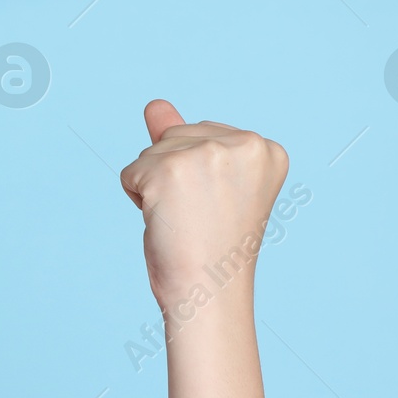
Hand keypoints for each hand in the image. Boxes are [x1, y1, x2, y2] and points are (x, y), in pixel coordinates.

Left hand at [119, 99, 287, 310]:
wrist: (210, 293)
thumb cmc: (212, 248)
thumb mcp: (208, 185)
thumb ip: (186, 140)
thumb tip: (154, 105)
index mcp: (266, 148)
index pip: (205, 136)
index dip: (200, 178)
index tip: (219, 209)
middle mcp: (243, 144)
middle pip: (177, 137)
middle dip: (175, 177)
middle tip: (200, 218)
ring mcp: (205, 154)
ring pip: (152, 153)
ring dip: (155, 189)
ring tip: (185, 222)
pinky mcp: (168, 170)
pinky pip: (131, 172)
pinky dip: (137, 198)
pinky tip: (165, 221)